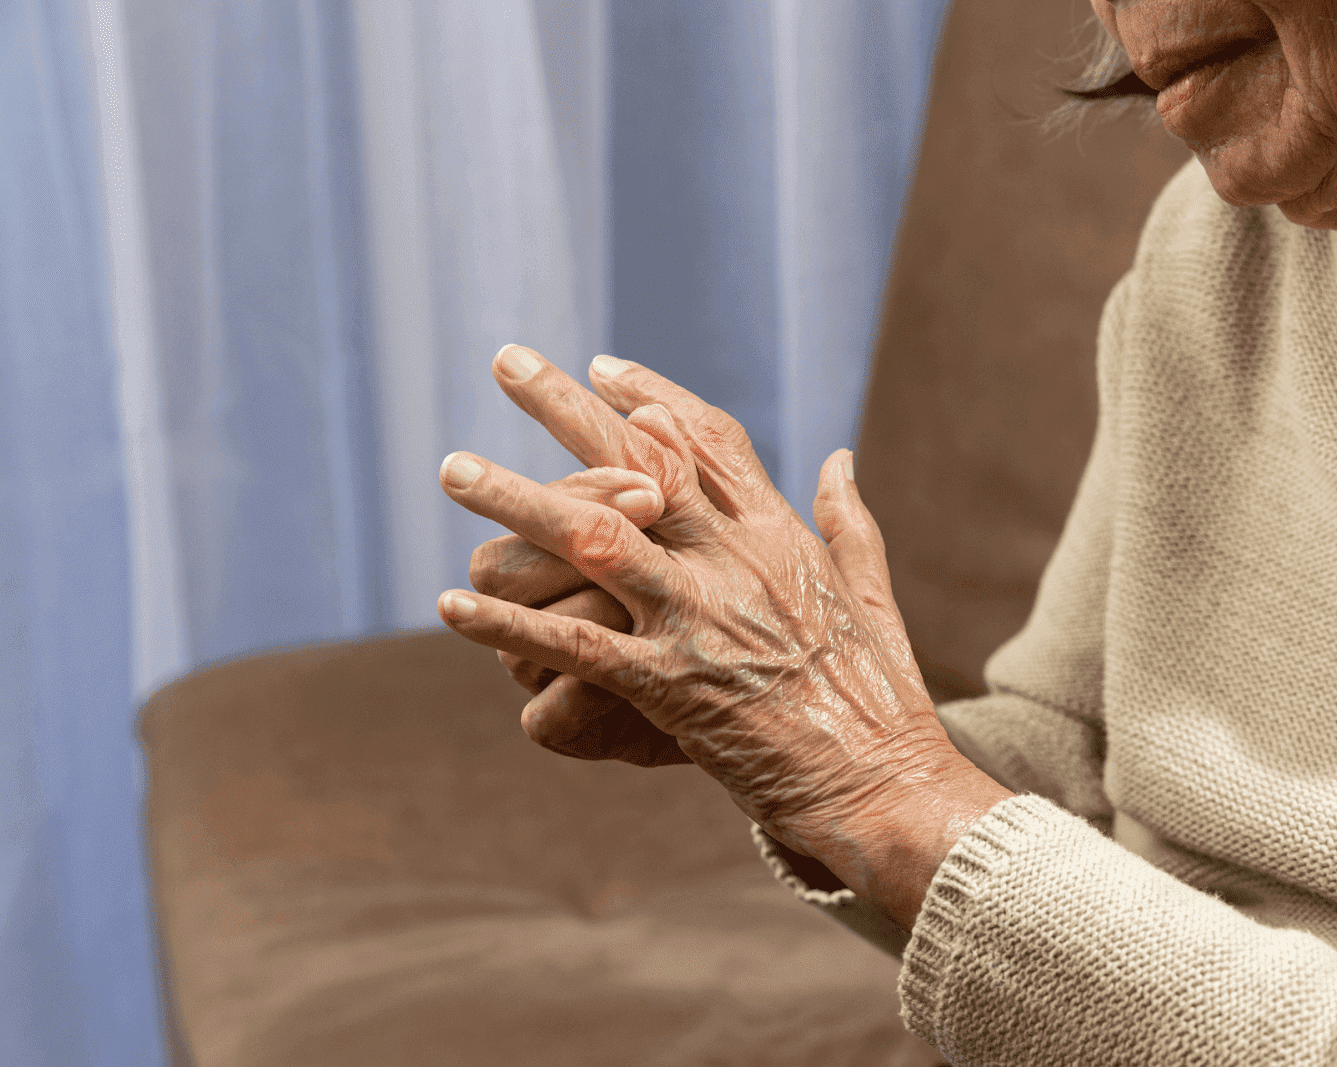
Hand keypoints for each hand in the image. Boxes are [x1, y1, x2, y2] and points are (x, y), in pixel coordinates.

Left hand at [437, 351, 965, 869]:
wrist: (886, 785)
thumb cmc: (883, 698)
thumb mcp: (873, 593)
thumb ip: (847, 520)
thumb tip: (838, 457)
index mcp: (780, 536)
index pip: (709, 441)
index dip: (652, 397)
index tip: (603, 366)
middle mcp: (734, 560)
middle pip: (638, 462)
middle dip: (567, 408)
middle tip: (507, 360)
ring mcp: (698, 619)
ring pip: (592, 538)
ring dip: (517, 500)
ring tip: (452, 468)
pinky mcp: (669, 686)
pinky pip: (571, 646)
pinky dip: (507, 625)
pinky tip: (449, 604)